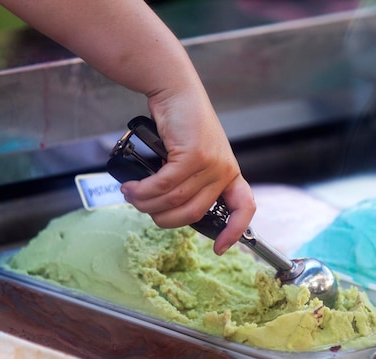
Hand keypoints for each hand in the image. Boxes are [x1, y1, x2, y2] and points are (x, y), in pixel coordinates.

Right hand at [120, 85, 255, 254]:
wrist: (176, 92)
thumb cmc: (182, 125)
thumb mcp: (195, 157)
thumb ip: (192, 182)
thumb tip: (171, 210)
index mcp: (229, 174)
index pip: (244, 208)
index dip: (234, 231)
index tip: (220, 248)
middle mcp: (224, 171)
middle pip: (195, 212)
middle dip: (164, 218)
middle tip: (144, 209)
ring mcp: (211, 163)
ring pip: (176, 199)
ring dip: (147, 203)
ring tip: (131, 195)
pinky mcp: (193, 155)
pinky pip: (165, 184)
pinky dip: (145, 190)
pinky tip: (133, 187)